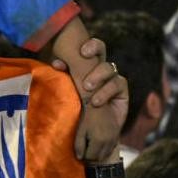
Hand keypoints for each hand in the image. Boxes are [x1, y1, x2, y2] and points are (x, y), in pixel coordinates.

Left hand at [53, 38, 128, 161]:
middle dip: (93, 48)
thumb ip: (63, 80)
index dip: (81, 43)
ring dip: (97, 75)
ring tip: (86, 87)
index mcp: (83, 63)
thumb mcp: (69, 94)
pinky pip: (117, 83)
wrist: (95, 134)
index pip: (83, 46)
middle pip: (100, 48)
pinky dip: (106, 91)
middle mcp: (98, 67)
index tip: (77, 51)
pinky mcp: (121, 89)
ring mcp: (111, 77)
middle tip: (83, 55)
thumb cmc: (77, 111)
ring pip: (108, 67)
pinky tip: (95, 101)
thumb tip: (56, 64)